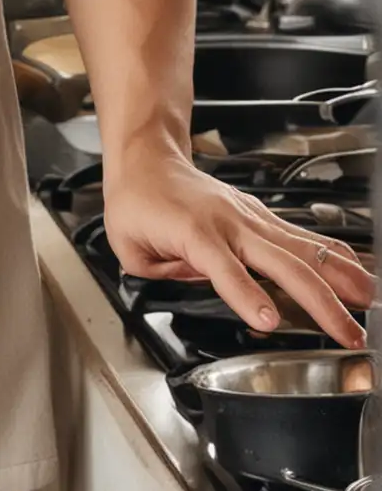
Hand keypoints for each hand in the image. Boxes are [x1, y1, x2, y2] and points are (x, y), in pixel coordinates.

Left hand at [102, 142, 374, 347]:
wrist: (150, 159)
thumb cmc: (138, 202)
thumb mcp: (132, 249)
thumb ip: (163, 276)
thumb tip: (196, 286)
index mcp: (195, 233)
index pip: (224, 269)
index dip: (247, 295)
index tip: (269, 321)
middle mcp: (231, 223)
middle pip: (282, 262)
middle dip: (319, 300)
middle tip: (346, 331)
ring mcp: (252, 217)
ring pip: (304, 248)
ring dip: (340, 277)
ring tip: (368, 303)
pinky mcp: (263, 216)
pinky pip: (304, 237)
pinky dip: (335, 256)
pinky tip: (357, 272)